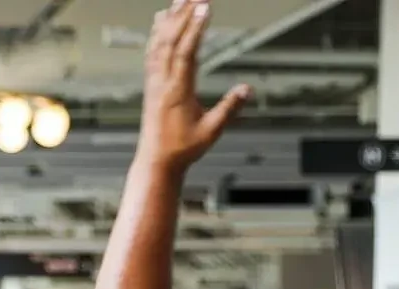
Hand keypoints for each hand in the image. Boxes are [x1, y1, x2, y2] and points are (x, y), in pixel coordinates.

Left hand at [139, 0, 249, 172]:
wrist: (156, 162)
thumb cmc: (181, 149)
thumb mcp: (211, 130)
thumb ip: (229, 108)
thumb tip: (247, 89)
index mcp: (177, 91)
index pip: (186, 52)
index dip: (195, 28)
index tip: (205, 7)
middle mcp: (162, 82)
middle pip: (171, 41)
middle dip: (183, 15)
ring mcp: (154, 82)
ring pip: (159, 44)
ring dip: (170, 19)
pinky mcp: (150, 85)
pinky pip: (152, 53)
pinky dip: (157, 33)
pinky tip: (160, 21)